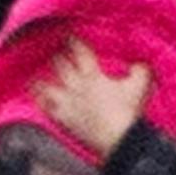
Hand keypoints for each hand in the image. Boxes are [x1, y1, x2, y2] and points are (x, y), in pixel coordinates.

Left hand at [32, 41, 152, 160]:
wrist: (119, 138)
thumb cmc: (128, 111)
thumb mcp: (140, 85)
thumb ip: (140, 70)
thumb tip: (140, 63)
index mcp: (93, 76)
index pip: (80, 53)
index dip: (73, 42)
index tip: (68, 36)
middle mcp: (77, 86)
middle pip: (61, 67)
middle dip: (57, 58)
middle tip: (53, 52)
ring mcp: (68, 103)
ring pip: (48, 88)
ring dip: (42, 81)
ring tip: (36, 77)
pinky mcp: (65, 119)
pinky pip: (48, 109)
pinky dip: (42, 103)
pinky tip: (39, 100)